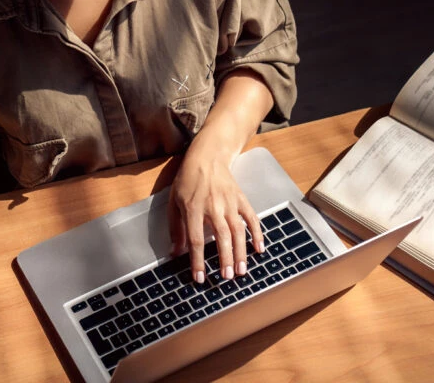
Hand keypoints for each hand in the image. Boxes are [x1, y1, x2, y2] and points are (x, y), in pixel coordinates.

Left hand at [168, 142, 264, 283]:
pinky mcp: (241, 199)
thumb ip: (175, 228)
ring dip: (241, 252)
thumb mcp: (174, 202)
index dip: (198, 261)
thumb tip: (175, 253)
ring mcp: (230, 203)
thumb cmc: (188, 180)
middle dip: (225, 259)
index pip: (196, 240)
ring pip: (238, 230)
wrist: (207, 156)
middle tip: (227, 277)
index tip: (200, 278)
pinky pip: (251, 218)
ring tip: (242, 270)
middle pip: (222, 237)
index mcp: (194, 209)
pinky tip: (259, 248)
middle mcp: (213, 207)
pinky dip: (257, 233)